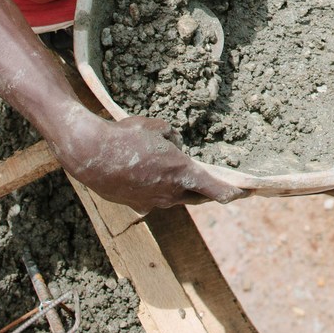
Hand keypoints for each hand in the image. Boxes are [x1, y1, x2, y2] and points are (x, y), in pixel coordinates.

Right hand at [56, 110, 246, 209]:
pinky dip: (158, 190)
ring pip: (175, 199)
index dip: (232, 193)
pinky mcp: (136, 204)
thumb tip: (173, 144)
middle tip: (218, 187)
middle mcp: (170, 192)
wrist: (90, 153)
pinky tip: (148, 177)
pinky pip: (155, 199)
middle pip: (198, 197)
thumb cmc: (126, 135)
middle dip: (208, 192)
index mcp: (181, 172)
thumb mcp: (156, 127)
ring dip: (181, 190)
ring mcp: (153, 202)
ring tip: (179, 178)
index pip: (215, 189)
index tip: (243, 194)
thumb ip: (171, 137)